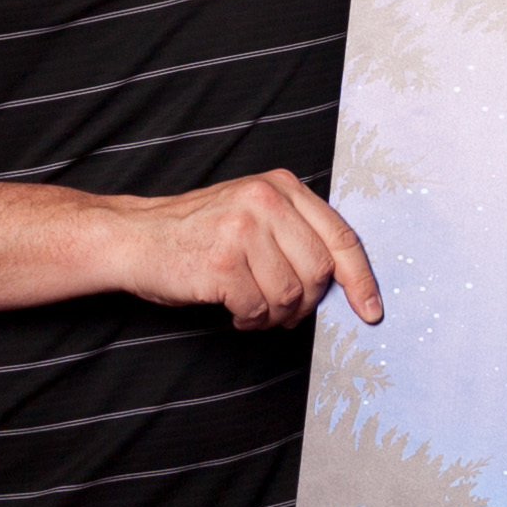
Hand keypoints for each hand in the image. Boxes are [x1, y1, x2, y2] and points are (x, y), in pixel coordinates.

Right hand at [110, 170, 383, 331]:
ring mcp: (243, 229)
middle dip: (305, 303)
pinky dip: (248, 320)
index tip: (370, 311)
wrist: (135, 238)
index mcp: (282, 186)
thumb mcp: (253, 213)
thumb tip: (344, 282)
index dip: (361, 279)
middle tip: (281, 310)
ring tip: (251, 307)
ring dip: (274, 314)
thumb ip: (296, 232)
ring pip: (290, 295)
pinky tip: (232, 311)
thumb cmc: (198, 233)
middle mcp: (265, 201)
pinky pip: (258, 309)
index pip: (341, 236)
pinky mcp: (222, 261)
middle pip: (319, 272)